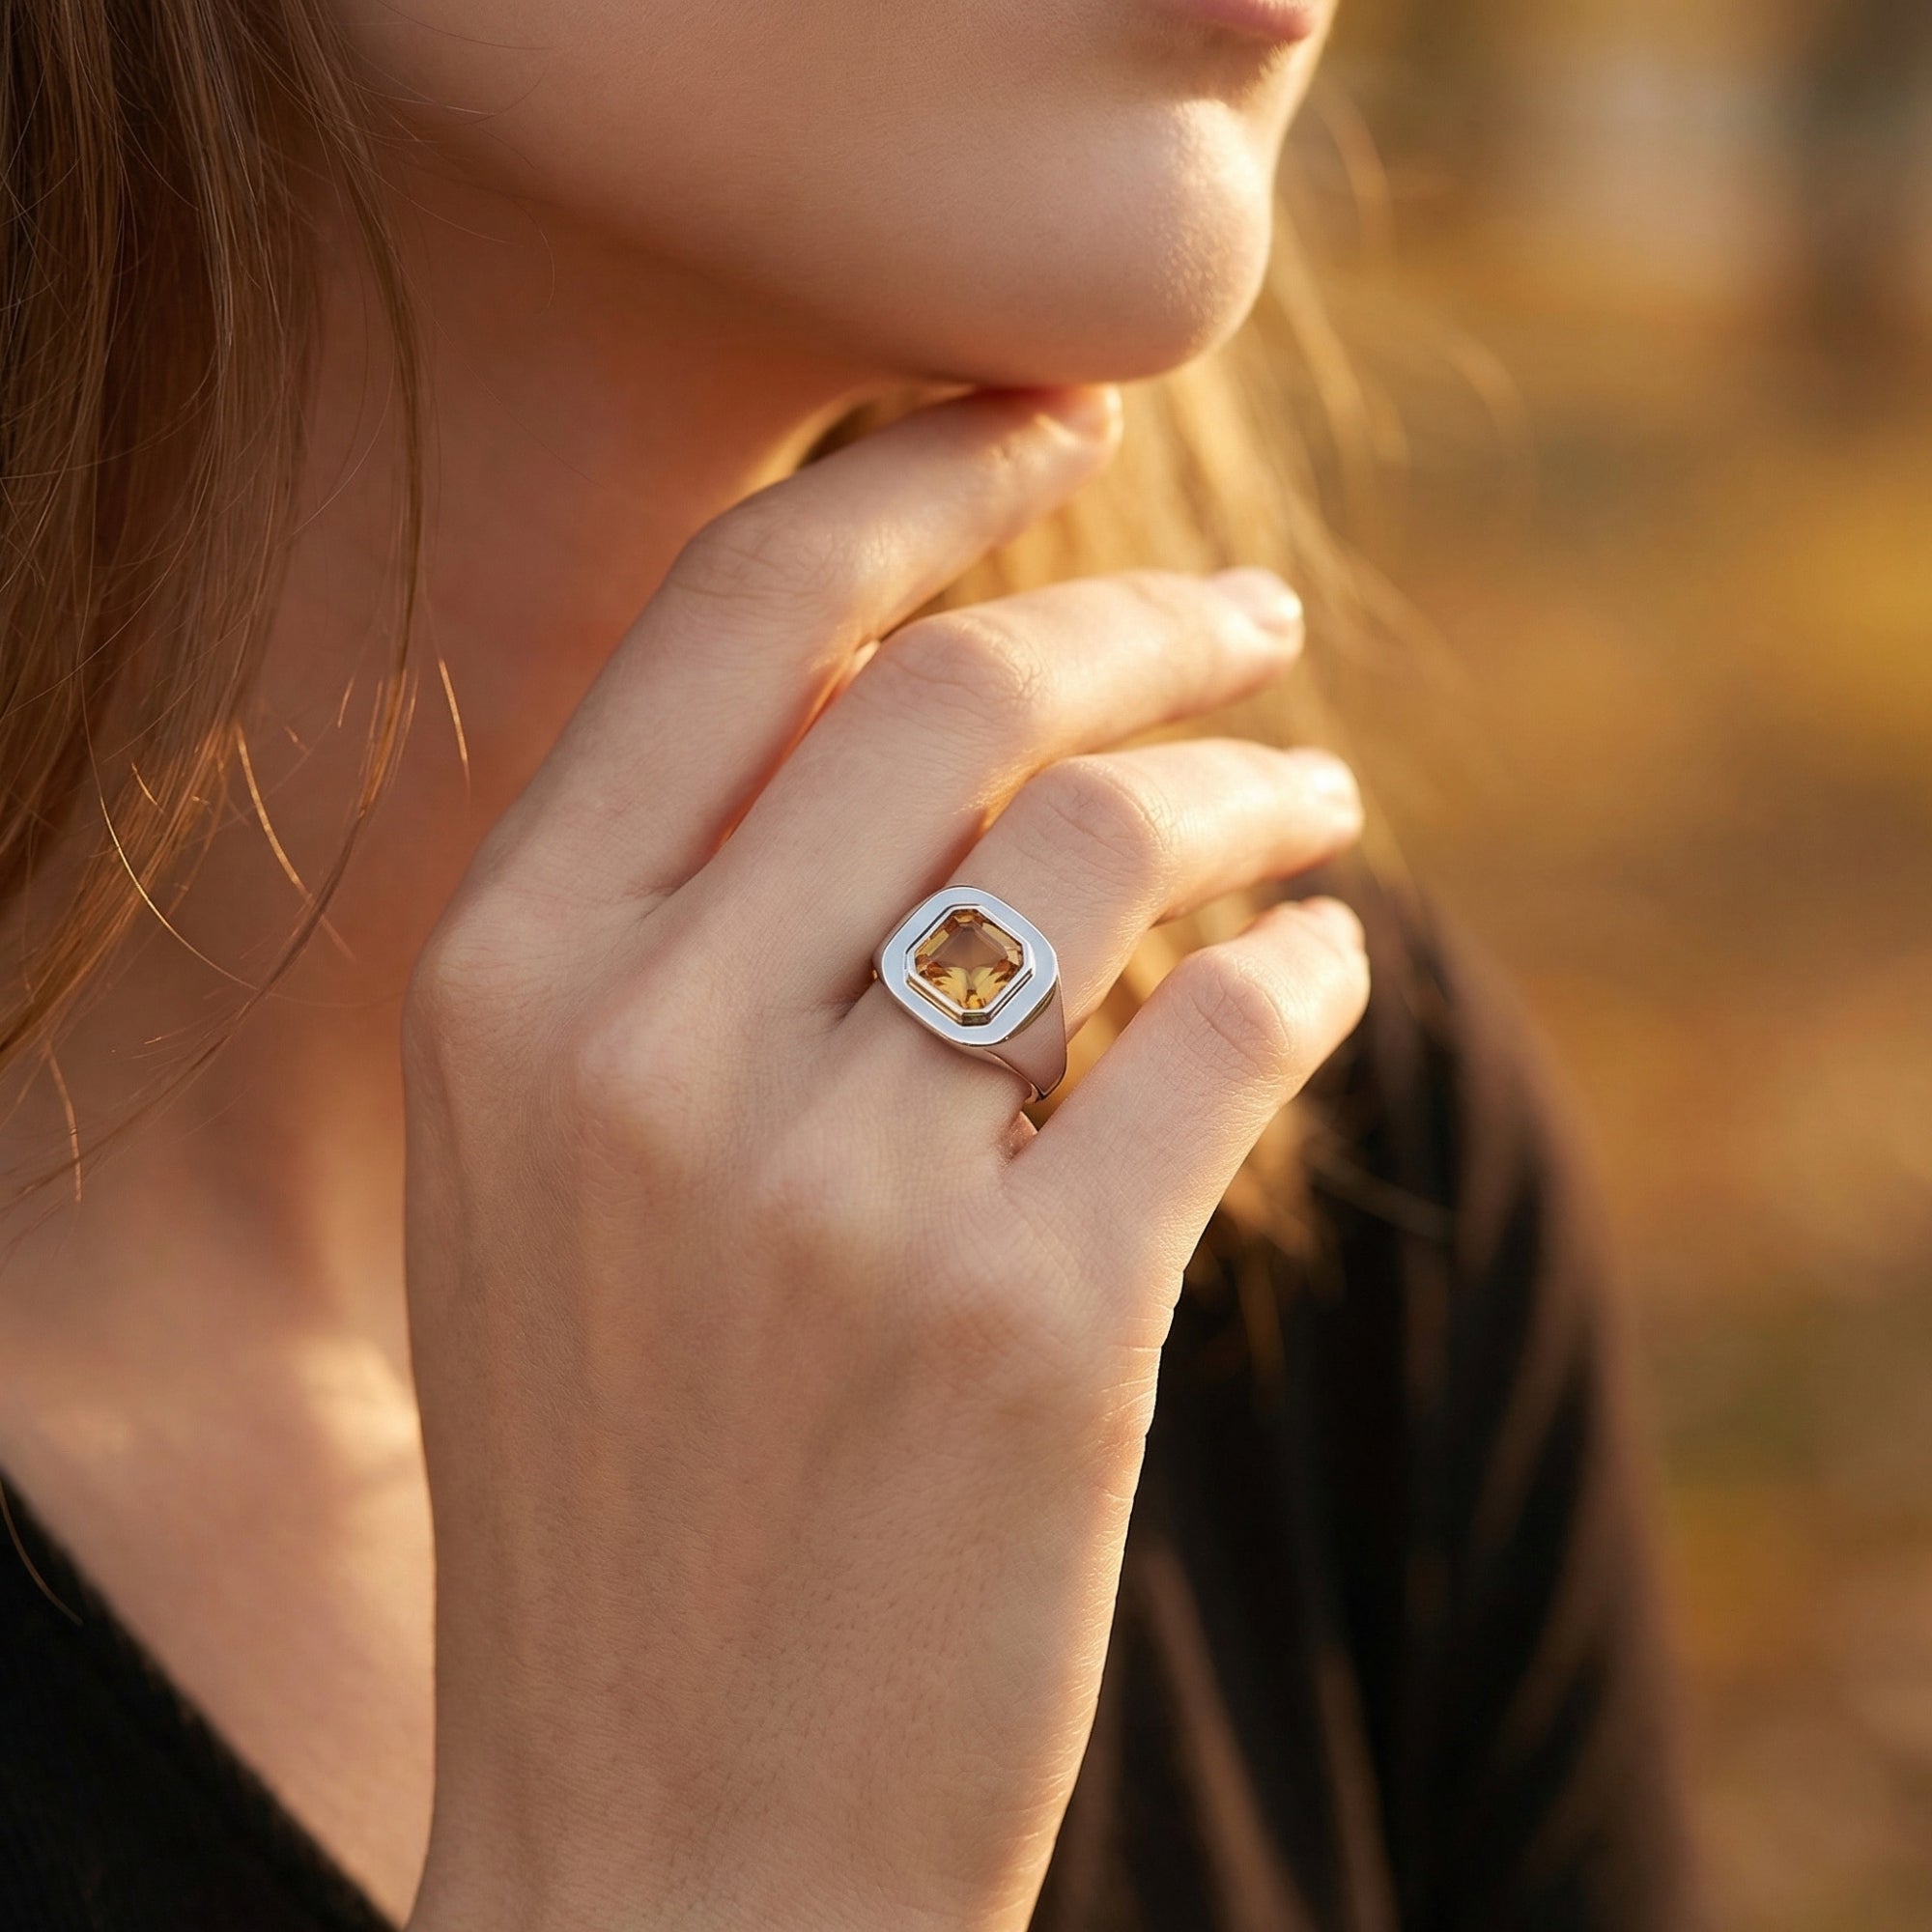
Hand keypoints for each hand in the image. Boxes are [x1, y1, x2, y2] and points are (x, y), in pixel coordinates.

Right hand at [400, 387, 1368, 1931]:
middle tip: (1248, 614)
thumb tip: (927, 690)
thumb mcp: (550, 1173)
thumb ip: (681, 925)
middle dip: (1139, 610)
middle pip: (957, 688)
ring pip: (1115, 837)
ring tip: (1318, 796)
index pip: (738, 610)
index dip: (917, 476)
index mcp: (501, 977)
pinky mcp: (1031, 1327)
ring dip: (1256, 783)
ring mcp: (836, 1189)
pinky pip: (1228, 1037)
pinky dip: (1311, 973)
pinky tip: (1323, 973)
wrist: (668, 1836)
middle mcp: (644, 1048)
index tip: (1054, 421)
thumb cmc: (623, 1484)